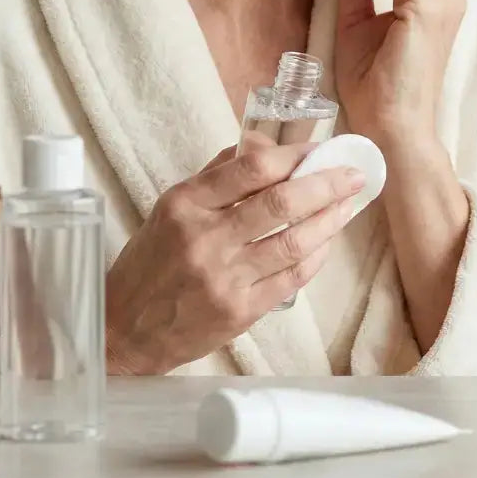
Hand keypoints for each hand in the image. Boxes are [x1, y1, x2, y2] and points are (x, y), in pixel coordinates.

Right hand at [104, 133, 364, 374]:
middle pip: (280, 202)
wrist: (123, 332)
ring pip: (293, 241)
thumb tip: (265, 144)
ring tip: (348, 206)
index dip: (294, 155)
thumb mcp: (170, 208)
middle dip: (326, 184)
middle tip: (353, 175)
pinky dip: (315, 257)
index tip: (320, 150)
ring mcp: (224, 277)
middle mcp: (205, 238)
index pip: (250, 168)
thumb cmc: (150, 264)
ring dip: (330, 220)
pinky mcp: (239, 311)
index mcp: (185, 204)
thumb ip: (218, 176)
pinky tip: (326, 243)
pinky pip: (291, 278)